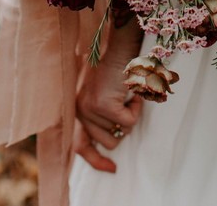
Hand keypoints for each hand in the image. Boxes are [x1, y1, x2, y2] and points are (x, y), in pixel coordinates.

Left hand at [75, 58, 142, 172]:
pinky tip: (133, 92)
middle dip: (124, 126)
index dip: (97, 160)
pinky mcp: (104, 106)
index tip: (113, 169)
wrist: (122, 48)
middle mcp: (82, 112)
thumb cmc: (119, 68)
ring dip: (131, 115)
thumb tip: (111, 145)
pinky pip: (129, 122)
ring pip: (122, 132)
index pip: (82, 146)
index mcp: (80, 110)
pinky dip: (136, 108)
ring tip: (128, 94)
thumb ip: (102, 116)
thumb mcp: (106, 94)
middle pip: (110, 141)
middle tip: (127, 103)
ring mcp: (91, 109)